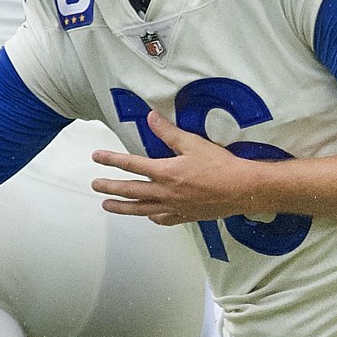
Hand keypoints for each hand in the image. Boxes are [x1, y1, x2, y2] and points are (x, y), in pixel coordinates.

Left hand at [91, 110, 269, 224]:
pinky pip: (161, 219)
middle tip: (94, 185)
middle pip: (130, 190)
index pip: (131, 164)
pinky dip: (151, 216)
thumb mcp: (193, 143)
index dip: (111, 160)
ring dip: (121, 207)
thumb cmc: (220, 165)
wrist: (242, 190)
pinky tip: (147, 215)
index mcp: (165, 172)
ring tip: (106, 206)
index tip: (96, 157)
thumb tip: (151, 117)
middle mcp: (164, 192)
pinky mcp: (183, 216)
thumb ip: (169, 132)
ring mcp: (173, 207)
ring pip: (140, 209)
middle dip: (109, 187)